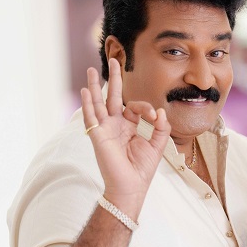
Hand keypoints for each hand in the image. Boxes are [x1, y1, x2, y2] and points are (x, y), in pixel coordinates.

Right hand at [81, 59, 170, 216]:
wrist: (131, 186)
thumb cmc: (142, 169)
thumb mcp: (157, 146)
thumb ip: (162, 128)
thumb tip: (161, 111)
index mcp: (128, 126)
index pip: (134, 107)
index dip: (146, 108)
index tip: (155, 116)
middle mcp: (115, 125)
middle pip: (113, 97)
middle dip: (114, 79)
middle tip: (113, 60)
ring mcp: (105, 129)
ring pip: (99, 103)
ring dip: (95, 86)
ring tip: (91, 70)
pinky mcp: (98, 136)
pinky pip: (91, 117)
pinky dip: (88, 104)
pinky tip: (85, 90)